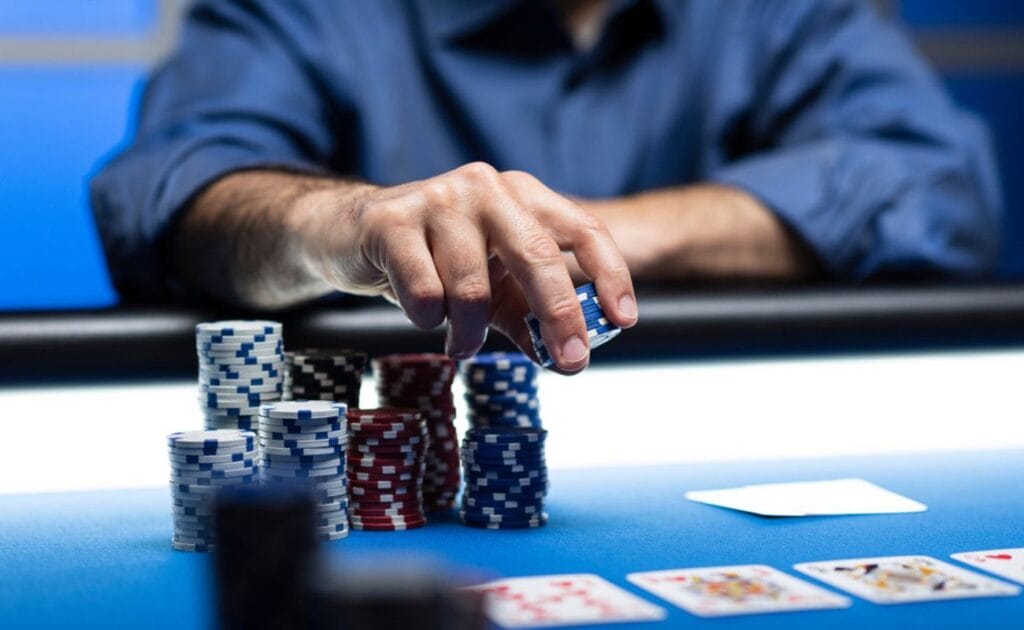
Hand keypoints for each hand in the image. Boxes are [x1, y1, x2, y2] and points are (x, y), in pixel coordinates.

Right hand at [295, 162, 637, 371]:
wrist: (350, 234)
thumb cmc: (435, 259)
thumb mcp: (491, 284)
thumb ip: (528, 315)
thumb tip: (566, 359)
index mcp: (522, 195)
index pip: (582, 229)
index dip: (610, 274)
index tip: (623, 320)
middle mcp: (487, 186)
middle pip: (537, 256)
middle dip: (559, 315)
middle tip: (572, 362)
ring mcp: (438, 198)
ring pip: (473, 287)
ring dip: (469, 332)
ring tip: (461, 342)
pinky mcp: (392, 221)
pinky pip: (426, 293)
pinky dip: (428, 319)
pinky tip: (422, 314)